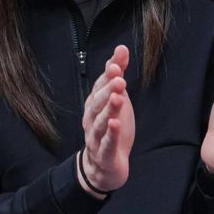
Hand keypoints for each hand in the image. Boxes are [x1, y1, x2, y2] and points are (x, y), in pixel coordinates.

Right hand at [80, 45, 134, 193]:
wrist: (105, 165)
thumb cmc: (111, 126)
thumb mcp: (116, 98)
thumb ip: (117, 74)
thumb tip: (121, 48)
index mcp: (94, 105)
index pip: (99, 87)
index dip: (107, 76)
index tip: (116, 64)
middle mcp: (92, 119)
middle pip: (97, 103)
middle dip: (107, 90)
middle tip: (119, 79)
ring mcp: (96, 137)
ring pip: (100, 122)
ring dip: (109, 110)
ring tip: (118, 98)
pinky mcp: (104, 153)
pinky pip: (106, 143)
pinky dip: (111, 134)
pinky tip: (116, 124)